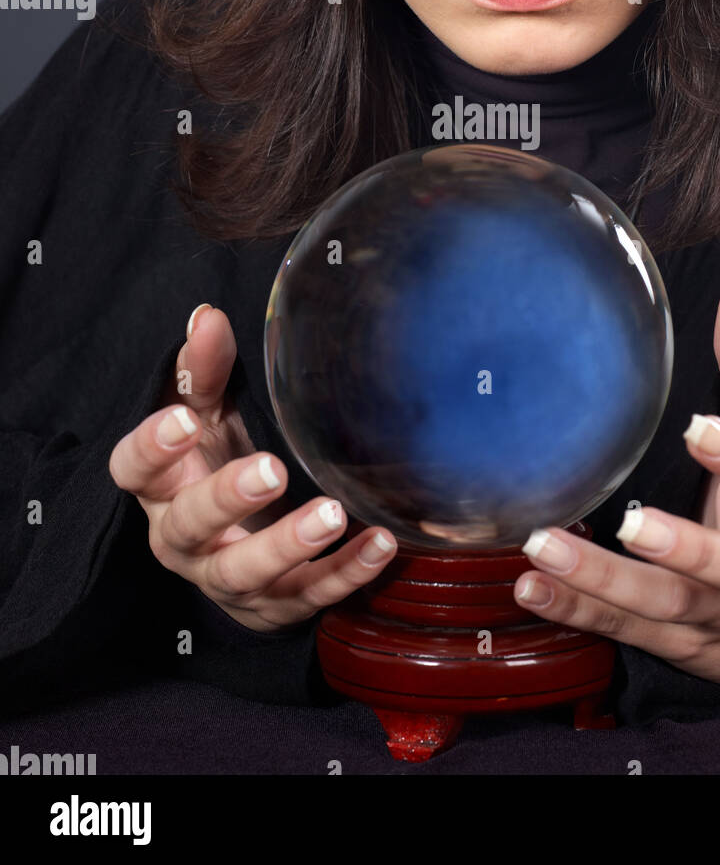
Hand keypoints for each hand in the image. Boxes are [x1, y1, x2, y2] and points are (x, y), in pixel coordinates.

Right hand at [108, 303, 397, 630]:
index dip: (152, 447)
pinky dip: (347, 573)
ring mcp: (227, 579)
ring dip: (290, 545)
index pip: (134, 469)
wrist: (243, 542)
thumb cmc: (219, 461)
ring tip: (333, 513)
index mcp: (161, 486)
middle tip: (271, 469)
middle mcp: (183, 539)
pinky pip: (310, 596)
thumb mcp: (210, 413)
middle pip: (191, 526)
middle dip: (228, 499)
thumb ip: (206, 370)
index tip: (183, 418)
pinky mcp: (275, 606)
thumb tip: (208, 317)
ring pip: (246, 573)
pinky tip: (380, 544)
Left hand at [513, 271, 719, 685]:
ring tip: (543, 549)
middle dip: (680, 546)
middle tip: (632, 524)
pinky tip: (530, 587)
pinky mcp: (671, 642)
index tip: (700, 428)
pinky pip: (620, 628)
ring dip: (602, 577)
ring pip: (661, 603)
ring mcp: (710, 612)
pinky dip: (575, 609)